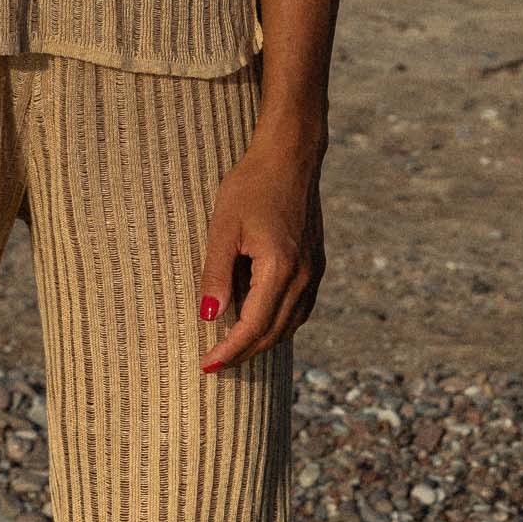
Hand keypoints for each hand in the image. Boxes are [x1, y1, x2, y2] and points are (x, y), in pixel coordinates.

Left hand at [197, 135, 324, 371]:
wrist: (291, 157)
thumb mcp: (223, 227)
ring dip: (261, 341)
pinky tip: (256, 320)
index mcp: (280, 268)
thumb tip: (208, 316)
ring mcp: (314, 272)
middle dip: (243, 353)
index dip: (229, 350)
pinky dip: (276, 322)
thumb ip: (216, 274)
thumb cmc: (252, 185)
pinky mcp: (316, 265)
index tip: (206, 364)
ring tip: (230, 346)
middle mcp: (304, 277)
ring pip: (289, 325)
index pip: (253, 326)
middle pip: (273, 333)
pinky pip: (299, 309)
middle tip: (214, 362)